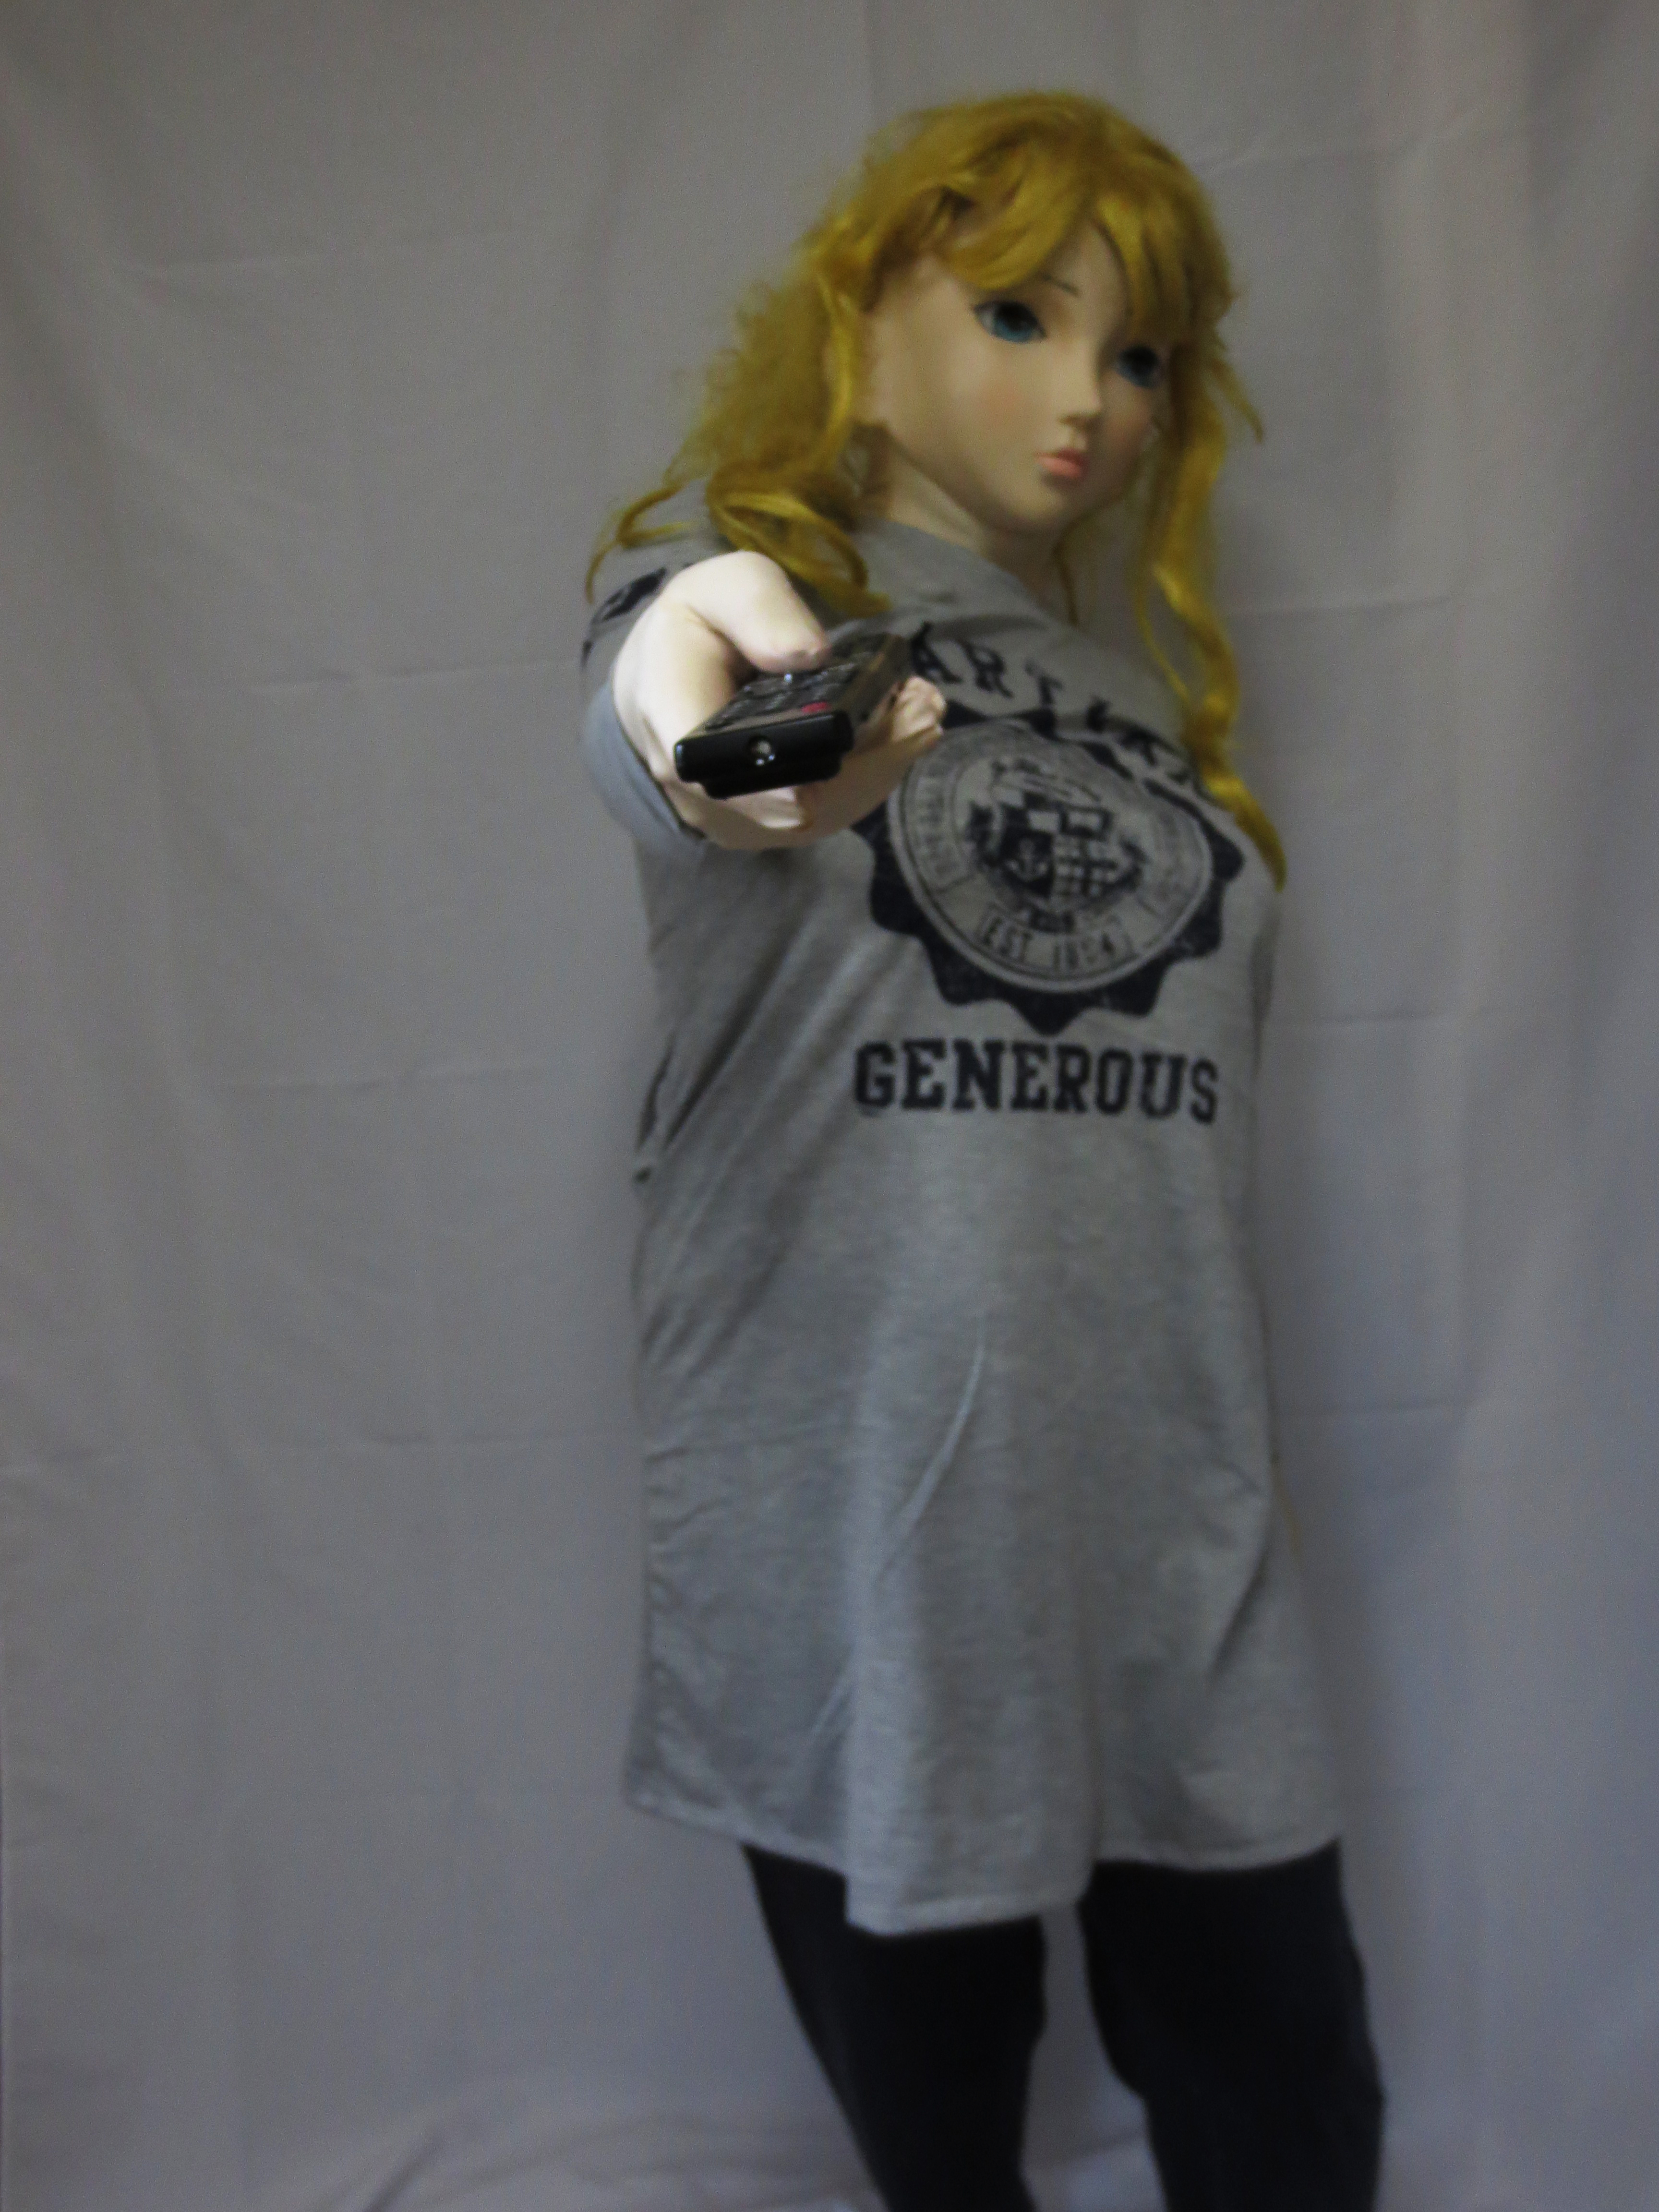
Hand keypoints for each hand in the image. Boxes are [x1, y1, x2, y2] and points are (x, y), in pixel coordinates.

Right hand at [609, 551, 944, 846]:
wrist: (669, 683)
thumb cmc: (695, 631)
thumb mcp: (717, 589)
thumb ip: (758, 609)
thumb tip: (809, 655)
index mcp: (675, 729)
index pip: (716, 772)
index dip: (771, 787)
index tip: (833, 761)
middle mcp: (705, 793)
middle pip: (798, 801)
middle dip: (871, 757)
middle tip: (924, 705)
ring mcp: (741, 820)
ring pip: (827, 811)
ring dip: (885, 764)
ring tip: (923, 709)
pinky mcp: (774, 827)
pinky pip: (832, 810)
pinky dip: (875, 771)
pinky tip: (904, 728)